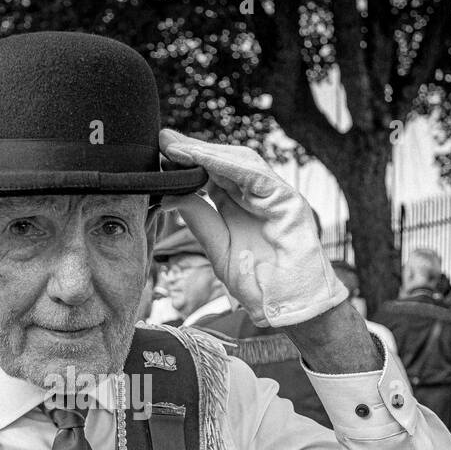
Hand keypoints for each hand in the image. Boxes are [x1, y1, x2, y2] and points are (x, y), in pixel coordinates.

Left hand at [158, 130, 346, 327]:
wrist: (289, 308)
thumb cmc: (258, 284)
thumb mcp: (218, 249)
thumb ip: (199, 221)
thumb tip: (170, 196)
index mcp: (241, 207)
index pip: (213, 176)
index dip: (188, 163)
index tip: (161, 154)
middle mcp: (259, 197)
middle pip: (226, 163)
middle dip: (195, 151)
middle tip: (164, 140)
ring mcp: (276, 196)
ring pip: (241, 162)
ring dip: (208, 153)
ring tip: (178, 149)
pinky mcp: (289, 201)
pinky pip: (256, 176)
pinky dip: (229, 166)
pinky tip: (203, 160)